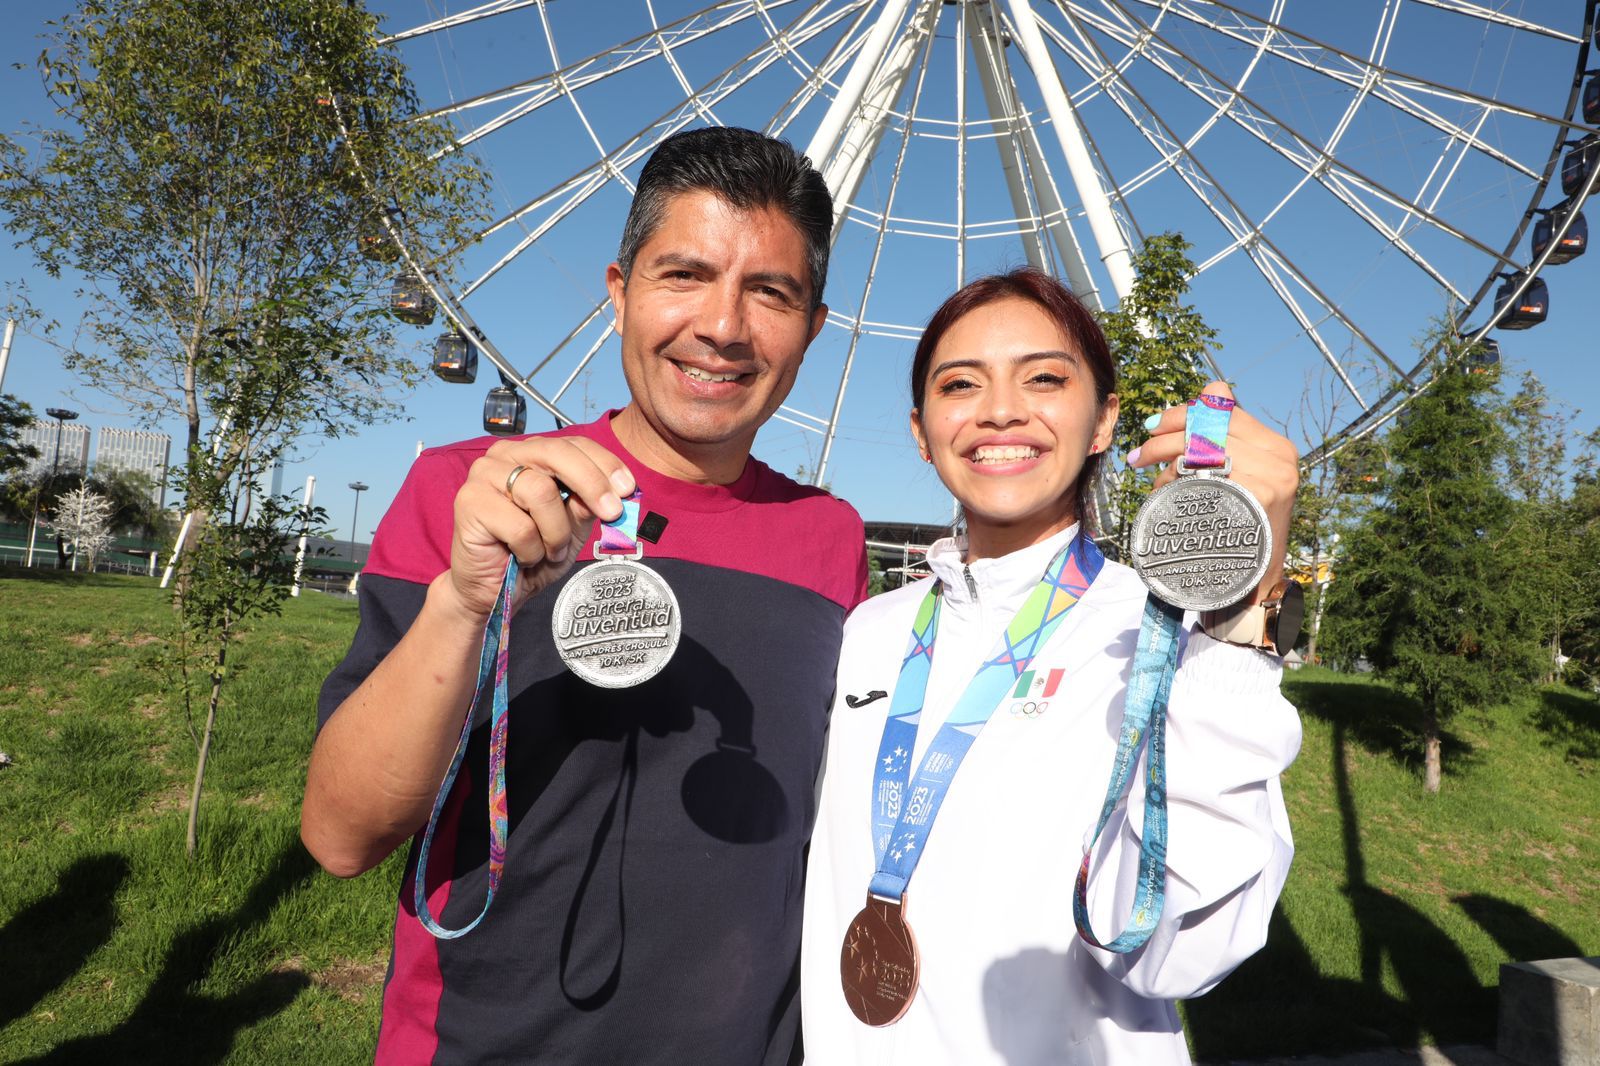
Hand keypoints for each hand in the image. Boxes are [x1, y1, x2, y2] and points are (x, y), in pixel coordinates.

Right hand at [444, 436, 636, 620]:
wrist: (491, 590)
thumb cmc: (531, 553)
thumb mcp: (572, 529)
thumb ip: (587, 505)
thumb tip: (613, 490)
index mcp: (530, 454)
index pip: (573, 444)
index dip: (604, 463)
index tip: (628, 489)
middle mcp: (504, 456)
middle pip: (557, 454)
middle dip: (592, 483)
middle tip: (612, 512)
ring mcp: (483, 476)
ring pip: (540, 492)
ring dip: (556, 531)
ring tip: (549, 550)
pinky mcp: (469, 503)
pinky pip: (520, 526)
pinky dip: (532, 549)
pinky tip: (522, 556)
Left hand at [1127, 381, 1298, 602]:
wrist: (1254, 580)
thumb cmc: (1236, 527)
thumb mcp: (1239, 479)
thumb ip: (1223, 441)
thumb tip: (1210, 389)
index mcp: (1277, 446)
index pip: (1224, 407)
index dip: (1184, 411)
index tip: (1155, 425)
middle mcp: (1281, 457)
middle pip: (1208, 424)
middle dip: (1165, 434)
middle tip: (1140, 453)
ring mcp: (1273, 477)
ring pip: (1202, 448)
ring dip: (1164, 458)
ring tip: (1148, 473)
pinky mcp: (1259, 497)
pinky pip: (1201, 476)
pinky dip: (1175, 481)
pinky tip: (1164, 491)